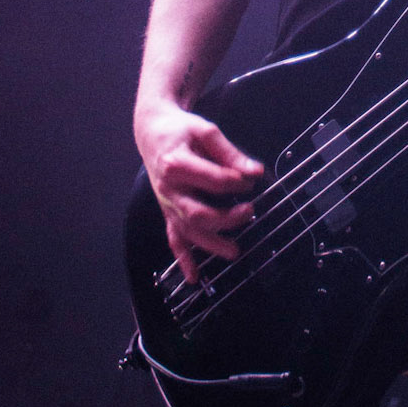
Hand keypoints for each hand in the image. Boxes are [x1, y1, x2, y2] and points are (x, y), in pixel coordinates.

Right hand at [135, 101, 263, 284]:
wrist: (152, 130)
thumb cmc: (181, 130)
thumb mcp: (206, 131)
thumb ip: (230, 153)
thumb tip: (255, 172)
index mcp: (176, 165)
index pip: (213, 180)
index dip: (236, 181)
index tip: (251, 178)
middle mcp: (168, 189)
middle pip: (198, 213)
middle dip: (226, 218)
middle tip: (250, 211)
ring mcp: (167, 203)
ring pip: (187, 231)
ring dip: (211, 243)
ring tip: (234, 251)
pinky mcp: (167, 211)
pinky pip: (173, 238)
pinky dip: (183, 259)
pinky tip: (195, 277)